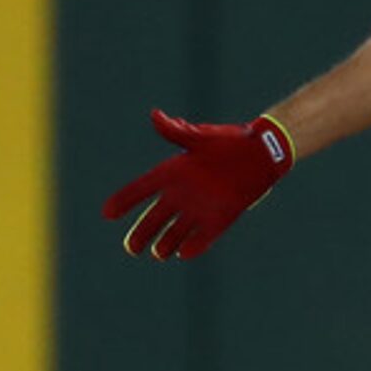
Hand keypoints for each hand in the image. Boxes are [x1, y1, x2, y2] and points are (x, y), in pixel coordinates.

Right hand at [102, 110, 293, 260]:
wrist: (262, 152)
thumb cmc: (231, 141)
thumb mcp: (201, 137)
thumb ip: (177, 132)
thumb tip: (156, 116)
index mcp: (174, 172)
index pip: (142, 188)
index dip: (124, 200)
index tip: (108, 214)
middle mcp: (183, 193)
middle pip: (155, 218)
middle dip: (141, 233)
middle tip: (131, 248)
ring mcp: (200, 208)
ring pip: (176, 232)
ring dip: (166, 243)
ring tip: (157, 253)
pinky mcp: (220, 220)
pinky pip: (203, 238)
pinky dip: (194, 246)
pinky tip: (185, 253)